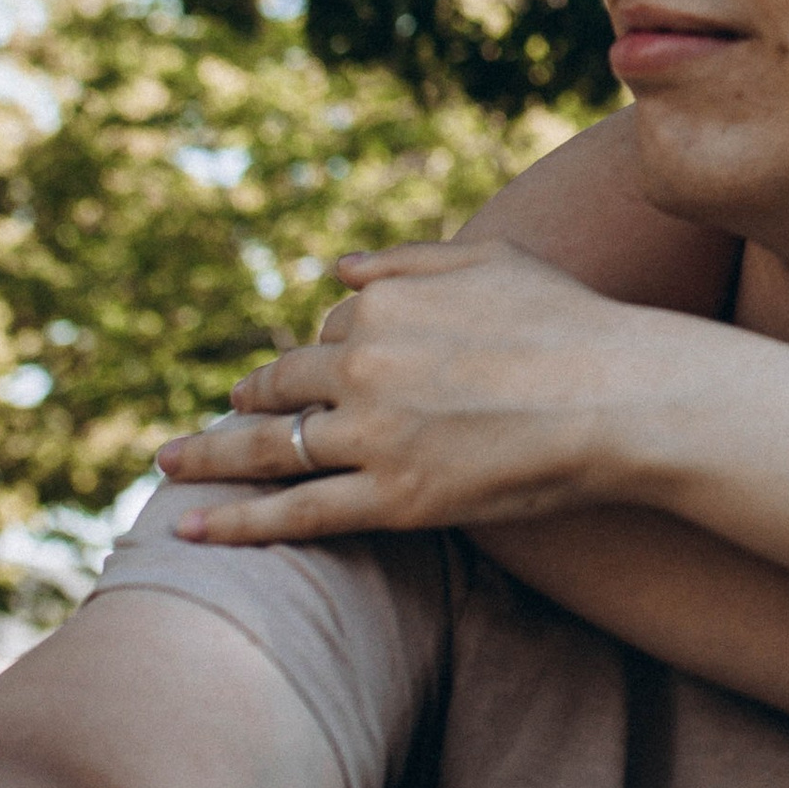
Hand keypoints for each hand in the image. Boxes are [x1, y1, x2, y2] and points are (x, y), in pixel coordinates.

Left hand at [156, 241, 653, 541]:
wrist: (620, 394)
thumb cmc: (567, 321)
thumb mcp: (485, 259)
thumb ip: (403, 261)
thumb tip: (334, 269)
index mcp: (382, 307)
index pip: (327, 334)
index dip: (323, 357)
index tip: (311, 377)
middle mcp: (364, 368)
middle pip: (281, 387)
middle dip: (241, 403)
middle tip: (201, 426)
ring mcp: (373, 437)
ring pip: (270, 449)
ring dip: (210, 456)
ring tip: (168, 465)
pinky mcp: (393, 499)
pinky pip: (296, 513)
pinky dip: (234, 522)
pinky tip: (188, 528)